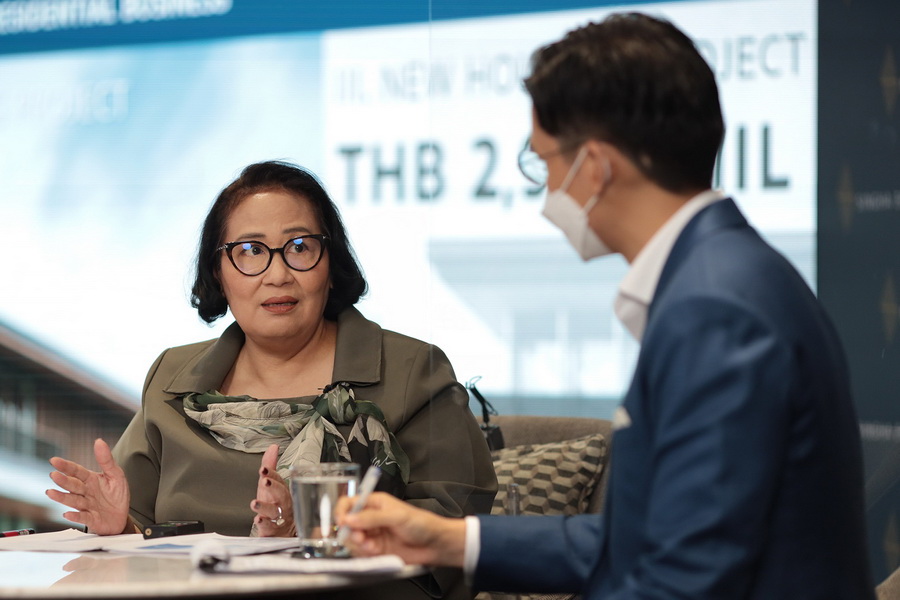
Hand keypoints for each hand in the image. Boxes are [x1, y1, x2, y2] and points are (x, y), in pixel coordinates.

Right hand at [46, 438, 131, 534]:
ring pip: (73, 500)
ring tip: (51, 493)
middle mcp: (86, 492)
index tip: (54, 460)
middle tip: (53, 475)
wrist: (121, 516)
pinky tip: (67, 514)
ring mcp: (87, 506)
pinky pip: (82, 517)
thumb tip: (99, 441)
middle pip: (73, 485)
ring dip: (62, 497)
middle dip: (63, 480)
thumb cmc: (116, 495)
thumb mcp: (116, 474)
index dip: (66, 466)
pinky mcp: (91, 519)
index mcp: (91, 480)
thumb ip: (106, 460)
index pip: (76, 471)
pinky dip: (75, 516)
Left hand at [250, 444, 293, 536]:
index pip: (279, 480)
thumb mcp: (271, 485)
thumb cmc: (277, 505)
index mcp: (282, 490)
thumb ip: (270, 466)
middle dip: (273, 487)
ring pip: (275, 511)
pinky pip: (270, 527)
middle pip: (281, 493)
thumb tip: (273, 447)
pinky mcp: (273, 530)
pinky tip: (258, 520)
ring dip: (265, 506)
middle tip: (265, 481)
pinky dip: (264, 524)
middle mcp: (282, 503)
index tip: (263, 469)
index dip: (272, 474)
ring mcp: (279, 517)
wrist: (284, 531)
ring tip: (255, 503)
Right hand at [335, 492, 466, 566]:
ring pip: (352, 540)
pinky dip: (365, 554)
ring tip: (371, 546)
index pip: (349, 503)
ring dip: (358, 544)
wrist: (434, 545)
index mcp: (375, 503)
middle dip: (350, 532)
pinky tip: (376, 551)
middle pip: (347, 524)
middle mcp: (370, 518)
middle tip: (360, 537)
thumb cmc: (421, 523)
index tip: (342, 522)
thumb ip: (372, 517)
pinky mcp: (375, 550)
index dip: (342, 512)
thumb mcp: (397, 516)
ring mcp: (372, 534)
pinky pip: (360, 553)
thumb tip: (349, 518)